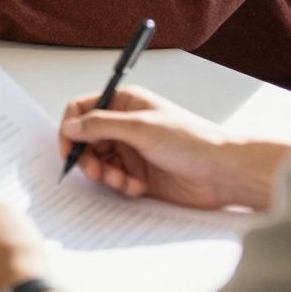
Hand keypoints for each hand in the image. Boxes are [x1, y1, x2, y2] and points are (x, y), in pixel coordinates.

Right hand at [58, 85, 267, 210]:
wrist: (222, 173)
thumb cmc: (192, 141)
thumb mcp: (141, 128)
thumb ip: (100, 125)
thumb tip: (70, 126)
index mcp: (125, 103)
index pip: (83, 109)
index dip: (71, 128)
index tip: (68, 148)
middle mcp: (125, 125)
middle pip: (86, 140)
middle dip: (88, 157)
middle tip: (96, 170)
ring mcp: (131, 150)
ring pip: (98, 162)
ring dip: (105, 174)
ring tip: (121, 180)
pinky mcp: (138, 174)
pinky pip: (114, 180)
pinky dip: (120, 185)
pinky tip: (137, 187)